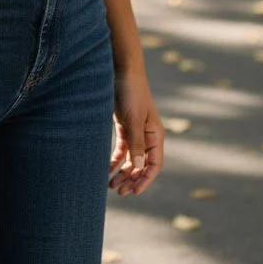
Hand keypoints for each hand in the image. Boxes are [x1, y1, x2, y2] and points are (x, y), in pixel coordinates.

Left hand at [108, 72, 163, 195]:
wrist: (122, 71)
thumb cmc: (132, 93)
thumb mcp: (134, 119)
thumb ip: (137, 143)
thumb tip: (140, 168)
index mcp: (155, 136)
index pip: (154, 165)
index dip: (145, 180)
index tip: (133, 192)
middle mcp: (147, 136)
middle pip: (142, 165)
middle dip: (131, 179)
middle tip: (118, 192)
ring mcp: (136, 132)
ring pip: (131, 159)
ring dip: (123, 172)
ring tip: (111, 185)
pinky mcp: (124, 126)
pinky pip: (122, 149)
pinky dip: (116, 160)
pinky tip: (107, 169)